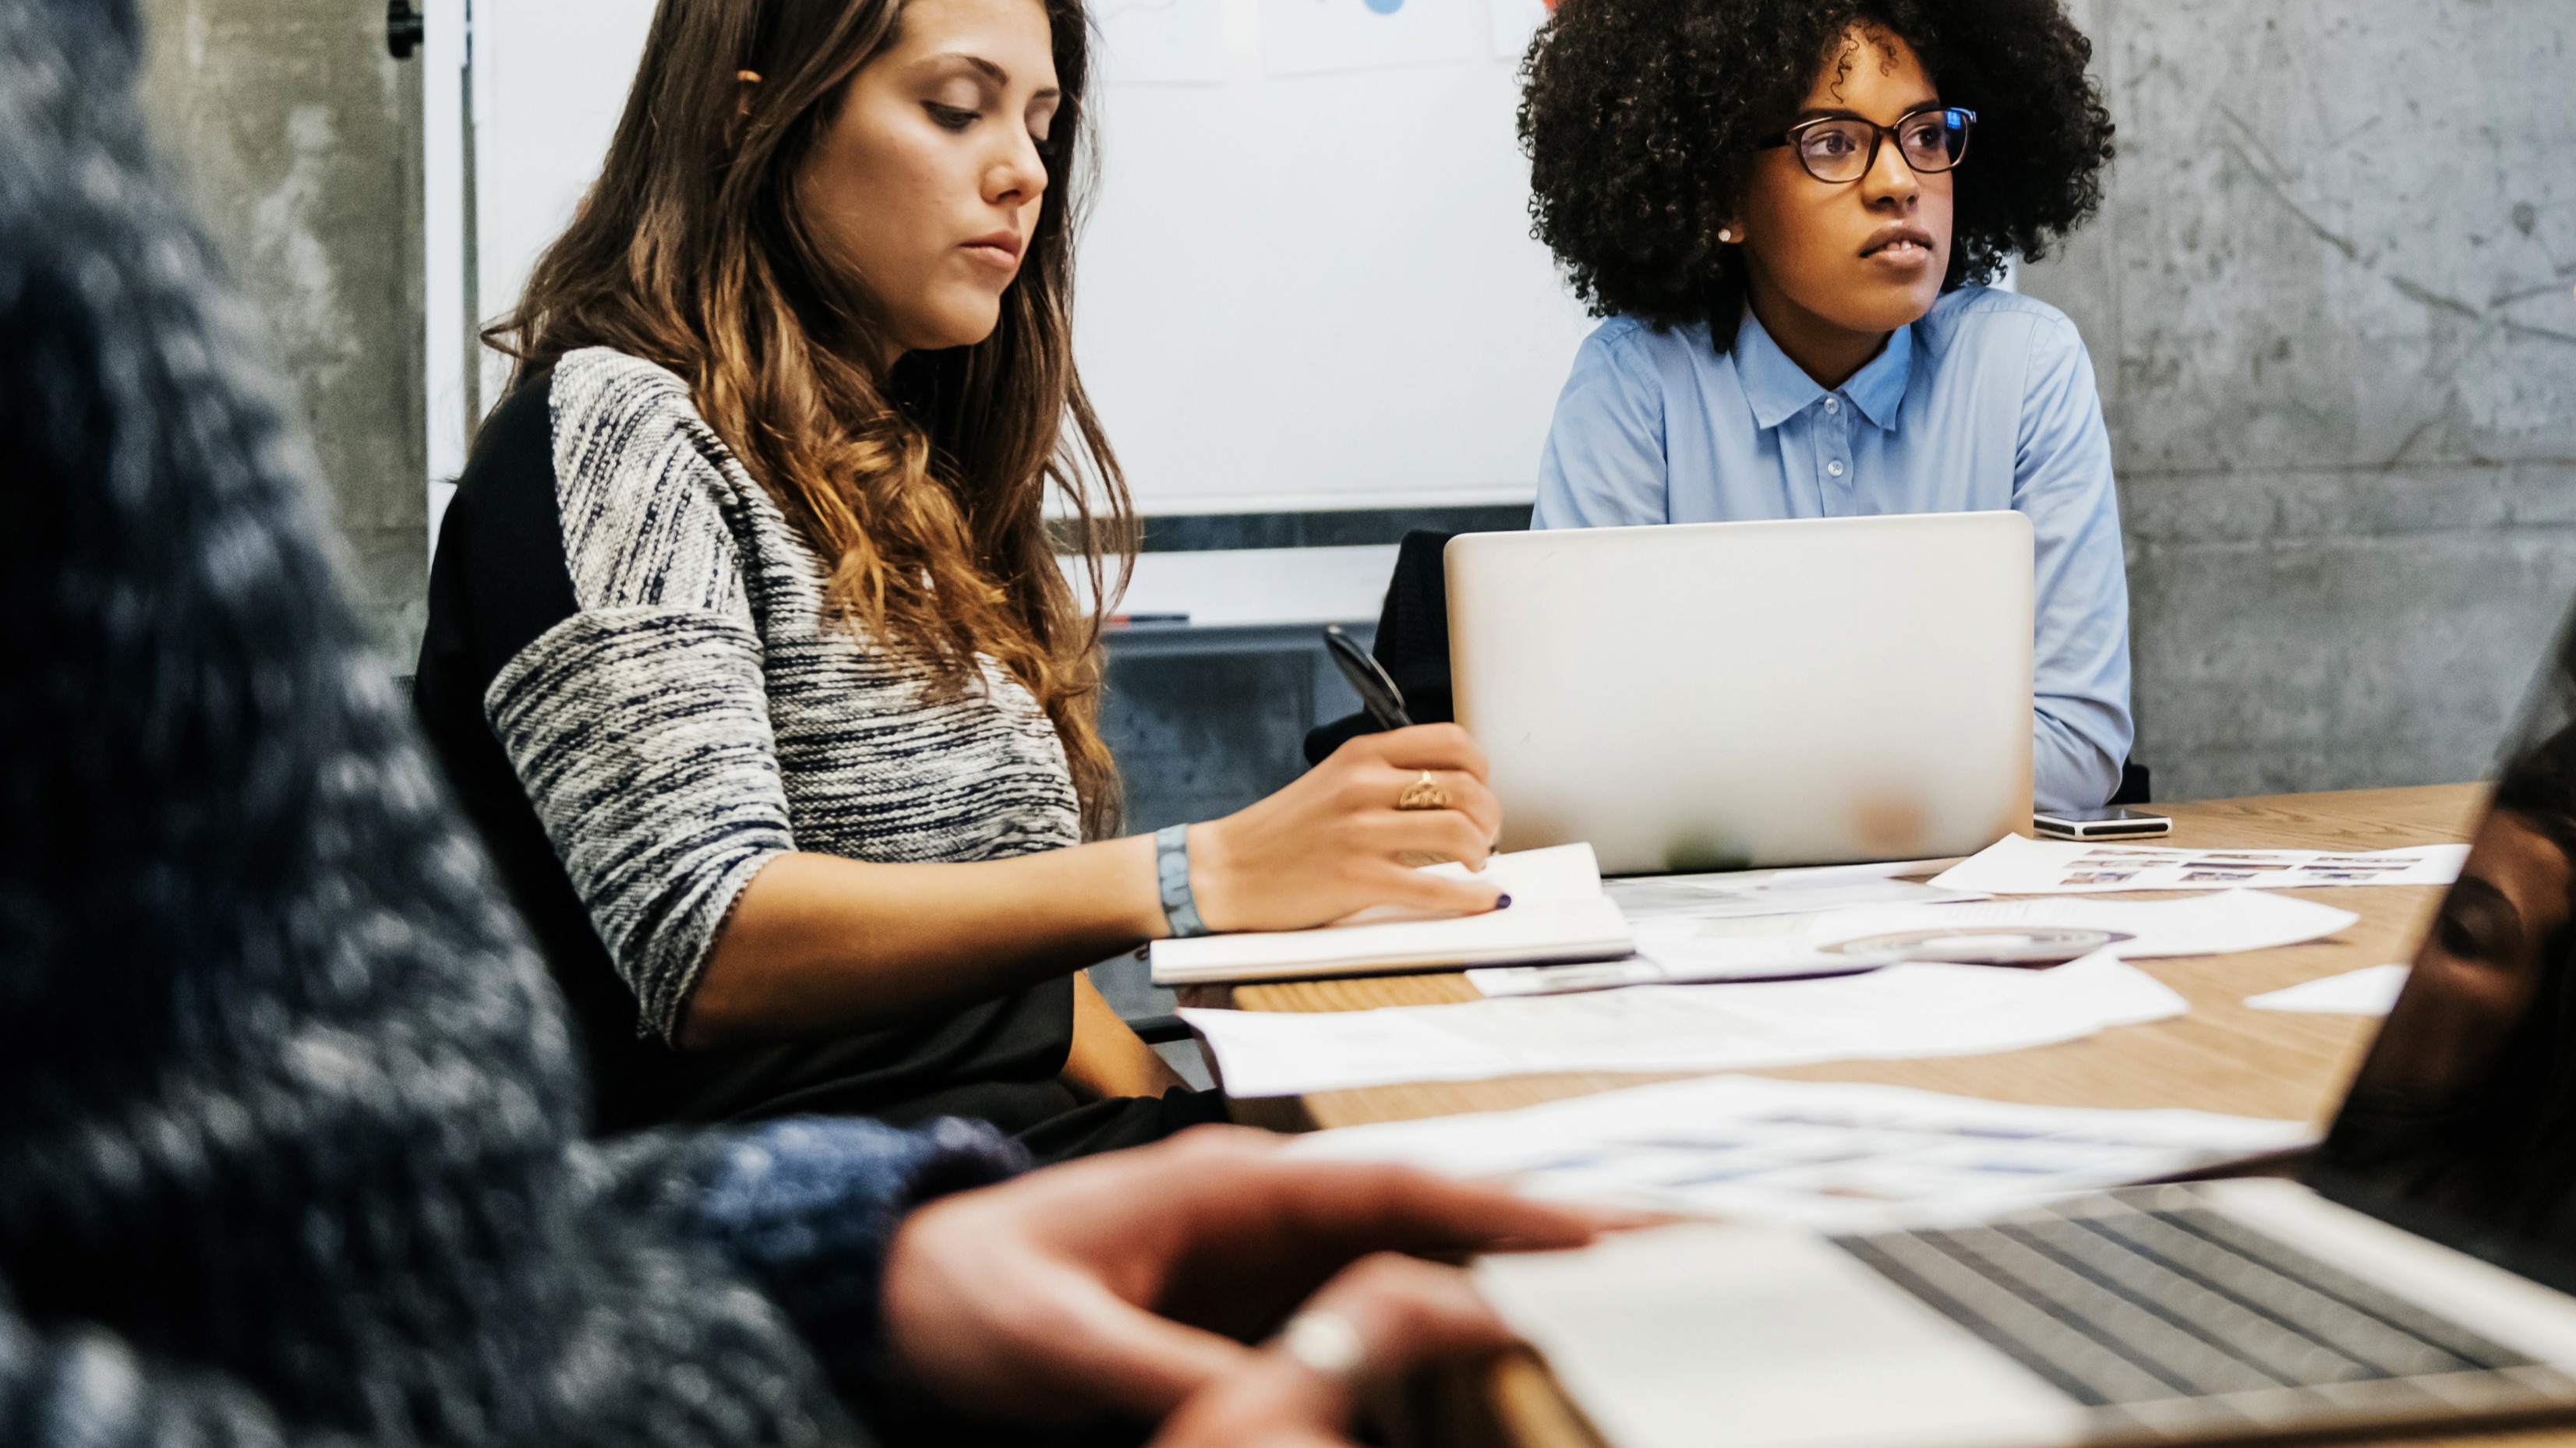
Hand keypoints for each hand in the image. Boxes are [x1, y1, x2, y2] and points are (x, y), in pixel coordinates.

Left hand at [881, 1125, 1601, 1424]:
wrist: (892, 1291)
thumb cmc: (963, 1292)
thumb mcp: (1052, 1335)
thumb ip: (1155, 1364)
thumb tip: (1257, 1405)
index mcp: (1233, 1188)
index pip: (1395, 1192)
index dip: (1502, 1211)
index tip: (1596, 1234)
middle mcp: (1269, 1215)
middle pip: (1435, 1223)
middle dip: (1546, 1238)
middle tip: (1665, 1259)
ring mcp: (1267, 1264)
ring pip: (1416, 1270)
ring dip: (1509, 1286)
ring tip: (1618, 1311)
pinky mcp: (1251, 1314)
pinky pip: (1366, 1322)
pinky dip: (1442, 1331)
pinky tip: (1501, 1361)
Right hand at [1192, 725, 1511, 930]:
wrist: (1226, 871)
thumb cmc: (1281, 831)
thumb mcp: (1333, 779)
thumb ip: (1385, 775)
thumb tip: (1451, 791)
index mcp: (1362, 754)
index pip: (1451, 741)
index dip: (1482, 768)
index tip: (1483, 789)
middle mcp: (1364, 785)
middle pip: (1465, 787)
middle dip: (1489, 815)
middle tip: (1486, 834)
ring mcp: (1361, 832)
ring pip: (1458, 830)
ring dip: (1481, 850)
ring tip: (1474, 862)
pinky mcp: (1358, 878)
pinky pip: (1434, 887)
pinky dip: (1470, 896)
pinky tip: (1481, 899)